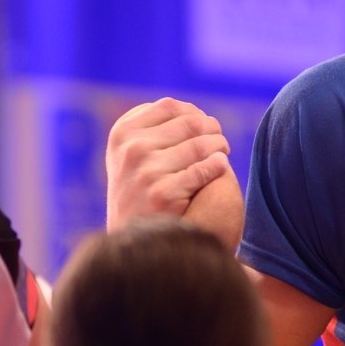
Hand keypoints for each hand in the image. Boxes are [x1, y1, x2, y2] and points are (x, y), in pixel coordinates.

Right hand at [105, 98, 230, 229]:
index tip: (203, 125)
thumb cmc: (136, 191)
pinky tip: (221, 166)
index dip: (193, 112)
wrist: (132, 239)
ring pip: (200, 145)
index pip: (170, 106)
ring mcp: (146, 172)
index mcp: (122, 134)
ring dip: (220, 145)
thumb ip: (151, 130)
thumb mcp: (129, 156)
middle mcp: (131, 150)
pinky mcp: (164, 194)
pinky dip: (218, 165)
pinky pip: (204, 169)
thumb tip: (191, 109)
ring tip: (223, 151)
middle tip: (219, 139)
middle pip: (189, 123)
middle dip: (211, 129)